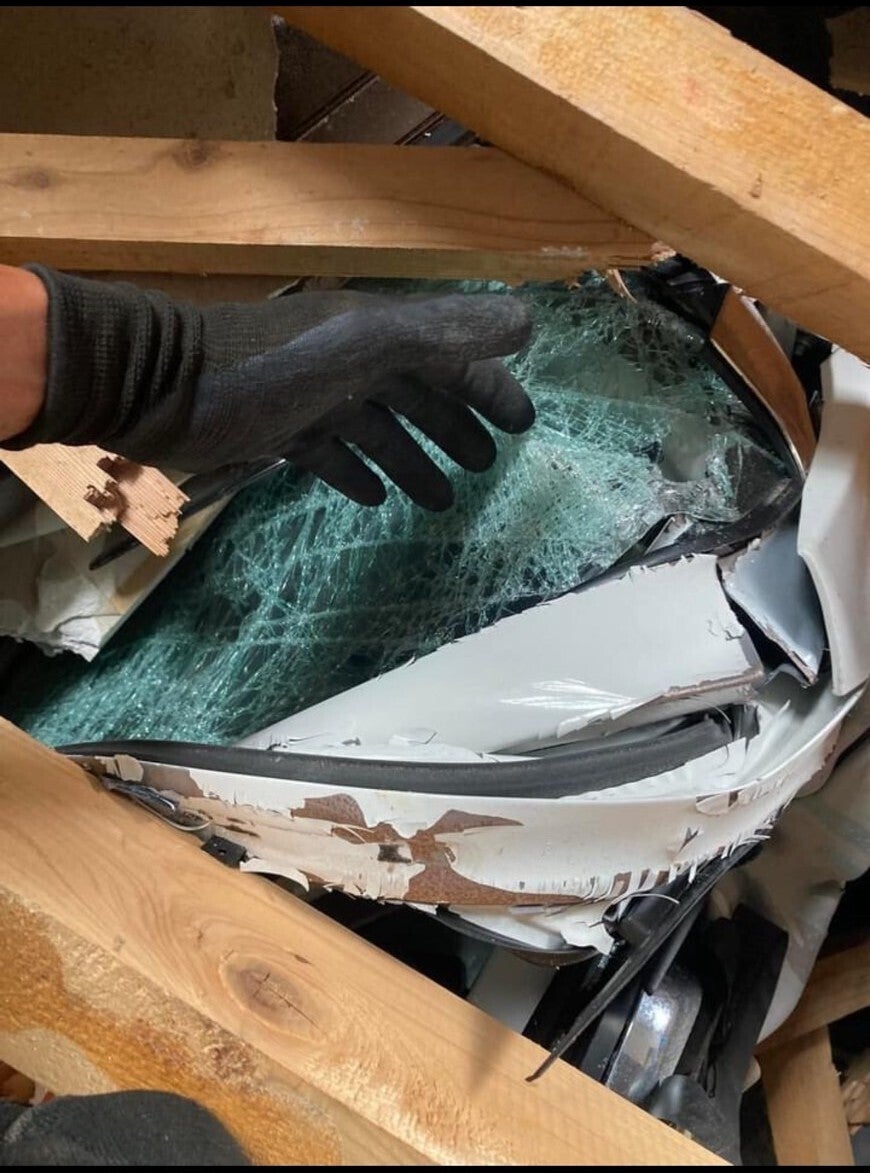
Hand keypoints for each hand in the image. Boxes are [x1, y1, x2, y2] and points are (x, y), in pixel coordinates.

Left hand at [9, 269, 533, 510]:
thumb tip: (528, 322)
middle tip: (487, 467)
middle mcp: (350, 360)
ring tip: (442, 501)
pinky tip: (374, 499)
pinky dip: (356, 473)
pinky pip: (330, 454)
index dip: (490, 388)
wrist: (161, 386)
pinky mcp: (279, 431)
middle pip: (418, 394)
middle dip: (455, 427)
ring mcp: (314, 397)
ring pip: (378, 429)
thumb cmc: (265, 369)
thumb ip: (440, 332)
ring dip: (412, 461)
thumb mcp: (360, 343)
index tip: (524, 427)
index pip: (451, 357)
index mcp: (377, 335)